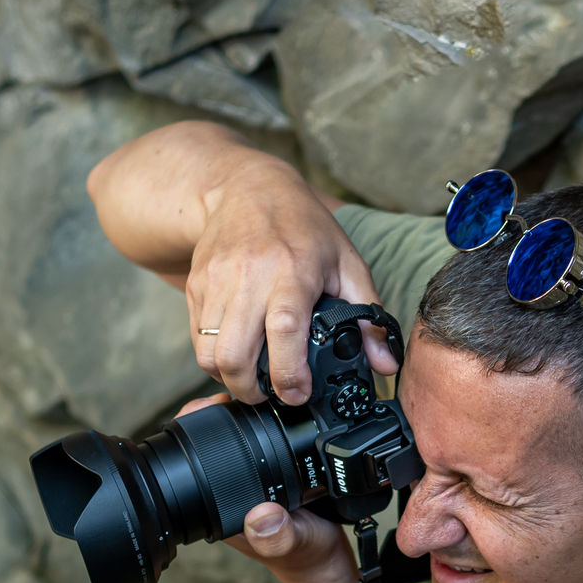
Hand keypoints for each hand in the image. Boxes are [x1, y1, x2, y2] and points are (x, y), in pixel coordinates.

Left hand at [171, 392, 359, 582]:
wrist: (327, 561)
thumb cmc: (308, 557)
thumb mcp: (296, 544)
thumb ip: (279, 535)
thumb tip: (261, 516)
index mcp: (222, 506)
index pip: (195, 459)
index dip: (195, 425)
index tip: (217, 402)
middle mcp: (228, 492)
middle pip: (207, 443)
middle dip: (216, 412)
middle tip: (240, 393)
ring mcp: (247, 485)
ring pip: (231, 441)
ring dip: (239, 415)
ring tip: (256, 396)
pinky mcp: (267, 478)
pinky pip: (256, 446)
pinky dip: (261, 426)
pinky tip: (274, 413)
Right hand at [183, 160, 393, 405]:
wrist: (247, 187)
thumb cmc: (303, 226)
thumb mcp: (347, 263)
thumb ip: (369, 316)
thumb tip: (386, 364)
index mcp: (291, 271)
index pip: (283, 330)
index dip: (288, 373)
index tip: (297, 394)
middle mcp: (247, 276)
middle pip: (232, 354)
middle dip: (249, 390)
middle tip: (269, 395)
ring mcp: (215, 281)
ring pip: (207, 353)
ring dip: (228, 377)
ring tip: (250, 378)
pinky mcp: (195, 284)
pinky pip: (196, 337)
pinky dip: (213, 356)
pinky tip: (236, 351)